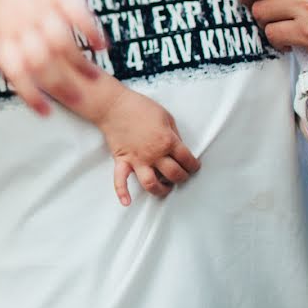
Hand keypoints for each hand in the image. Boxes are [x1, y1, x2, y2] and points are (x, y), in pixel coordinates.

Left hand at [0, 0, 106, 114]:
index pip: (14, 71)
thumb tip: (17, 82)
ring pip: (62, 44)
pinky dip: (92, 34)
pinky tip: (102, 47)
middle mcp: (22, 21)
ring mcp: (43, 5)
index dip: (29, 94)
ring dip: (80, 64)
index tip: (46, 112)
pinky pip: (80, 17)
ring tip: (94, 77)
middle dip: (62, 86)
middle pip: (41, 63)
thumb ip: (6, 50)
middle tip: (81, 100)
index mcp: (5, 32)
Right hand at [96, 89, 200, 205]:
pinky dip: (122, 193)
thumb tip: (178, 148)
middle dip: (182, 177)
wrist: (114, 105)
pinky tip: (126, 202)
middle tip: (182, 175)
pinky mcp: (122, 160)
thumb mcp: (166, 116)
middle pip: (174, 174)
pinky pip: (120, 180)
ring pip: (151, 183)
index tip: (193, 166)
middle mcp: (154, 154)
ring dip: (161, 189)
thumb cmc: (140, 107)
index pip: (187, 159)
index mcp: (167, 141)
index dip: (193, 165)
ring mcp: (137, 159)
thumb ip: (174, 135)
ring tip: (165, 187)